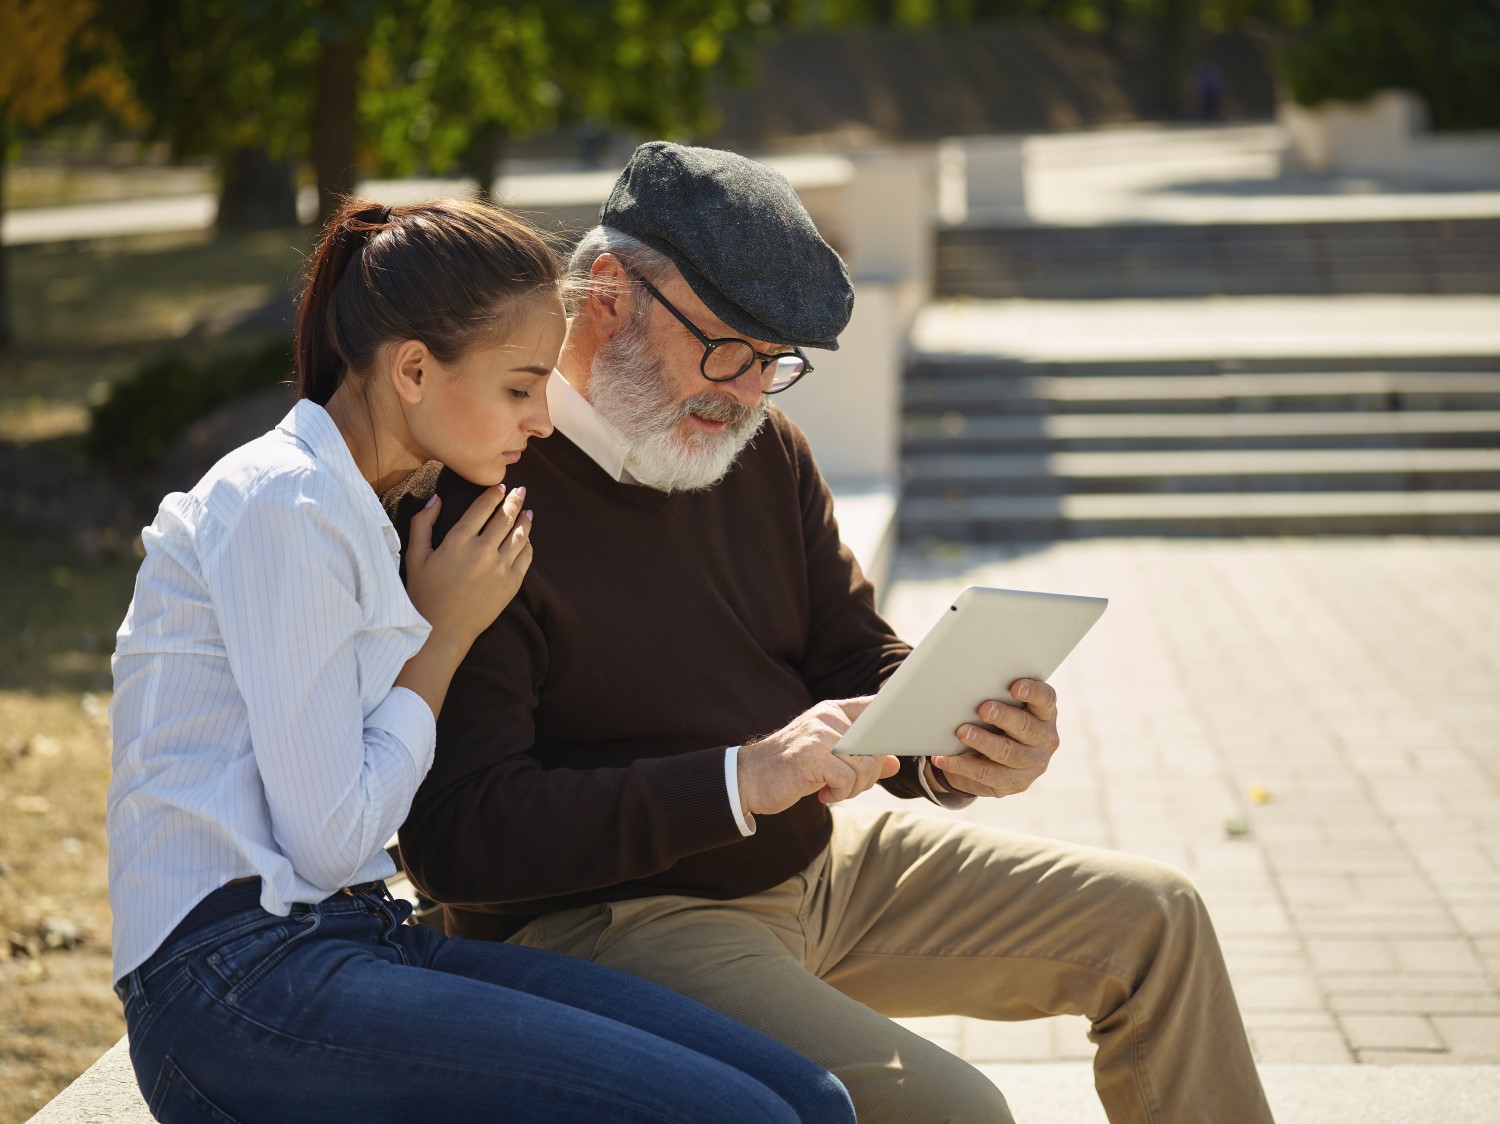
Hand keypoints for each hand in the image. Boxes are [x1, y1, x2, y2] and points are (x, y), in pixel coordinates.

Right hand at [404, 485, 532, 646]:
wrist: (442, 630)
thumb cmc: (424, 594)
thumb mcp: (414, 557)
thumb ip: (422, 524)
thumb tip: (435, 500)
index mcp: (458, 540)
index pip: (482, 508)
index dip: (494, 495)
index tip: (501, 487)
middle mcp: (482, 550)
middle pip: (505, 517)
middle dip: (514, 501)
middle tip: (521, 492)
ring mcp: (500, 567)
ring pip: (519, 535)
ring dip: (525, 520)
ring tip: (527, 511)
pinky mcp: (511, 583)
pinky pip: (526, 556)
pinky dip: (528, 544)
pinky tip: (526, 538)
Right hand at [738, 698, 899, 817]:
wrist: (748, 778)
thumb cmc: (790, 769)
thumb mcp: (829, 760)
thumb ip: (861, 758)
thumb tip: (894, 763)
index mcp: (832, 711)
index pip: (874, 708)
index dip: (890, 725)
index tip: (892, 746)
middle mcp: (826, 717)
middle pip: (874, 747)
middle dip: (869, 775)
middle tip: (847, 786)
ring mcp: (818, 735)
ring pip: (864, 765)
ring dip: (854, 788)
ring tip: (832, 790)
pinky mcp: (811, 756)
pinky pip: (848, 779)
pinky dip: (840, 793)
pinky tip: (823, 794)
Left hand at [931, 678, 1059, 798]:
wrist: (994, 760)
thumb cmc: (1000, 724)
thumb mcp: (1006, 709)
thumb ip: (998, 698)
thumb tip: (970, 687)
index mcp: (1045, 715)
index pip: (1045, 699)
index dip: (1033, 692)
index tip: (1015, 687)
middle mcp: (1044, 740)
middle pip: (1026, 727)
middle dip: (1004, 717)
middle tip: (983, 709)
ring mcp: (1032, 764)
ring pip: (1007, 752)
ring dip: (983, 742)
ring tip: (962, 732)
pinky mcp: (1013, 783)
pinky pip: (985, 774)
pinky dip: (961, 765)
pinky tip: (944, 758)